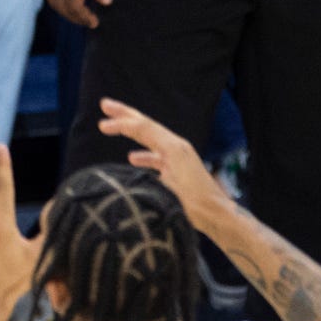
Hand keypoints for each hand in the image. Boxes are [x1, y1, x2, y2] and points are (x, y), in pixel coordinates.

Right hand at [94, 98, 230, 230]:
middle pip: (147, 126)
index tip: (102, 123)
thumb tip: (131, 160)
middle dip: (125, 115)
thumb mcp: (171, 186)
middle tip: (105, 104)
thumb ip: (155, 171)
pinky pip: (157, 156)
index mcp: (175, 148)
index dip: (122, 124)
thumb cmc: (197, 205)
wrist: (217, 216)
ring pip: (150, 139)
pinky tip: (132, 158)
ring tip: (114, 127)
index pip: (144, 129)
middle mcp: (177, 148)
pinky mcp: (178, 170)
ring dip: (131, 132)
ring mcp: (178, 158)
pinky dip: (143, 154)